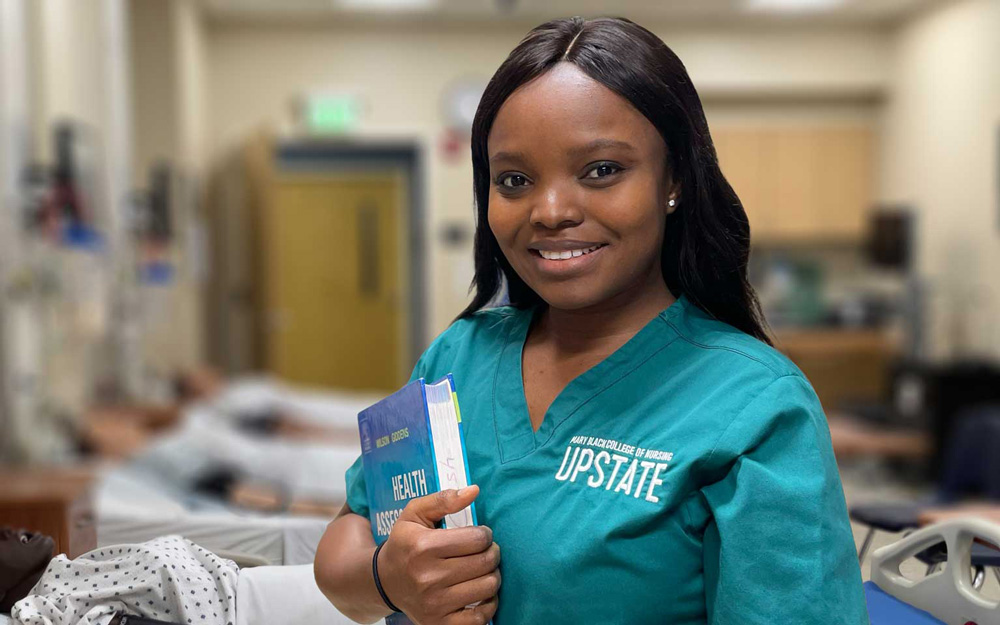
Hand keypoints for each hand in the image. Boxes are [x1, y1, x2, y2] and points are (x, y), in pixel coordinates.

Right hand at [377, 486, 499, 623]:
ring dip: (492, 575)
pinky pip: (480, 618)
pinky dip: (488, 604)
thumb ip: (444, 499)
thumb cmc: (405, 543)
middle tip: (486, 551)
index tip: (480, 535)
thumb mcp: (415, 514)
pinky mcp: (439, 623)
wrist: (384, 581)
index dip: (485, 533)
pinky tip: (480, 593)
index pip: (477, 538)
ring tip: (483, 569)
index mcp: (423, 547)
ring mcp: (434, 604)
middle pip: (485, 562)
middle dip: (492, 552)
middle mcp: (428, 577)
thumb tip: (474, 490)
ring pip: (488, 586)